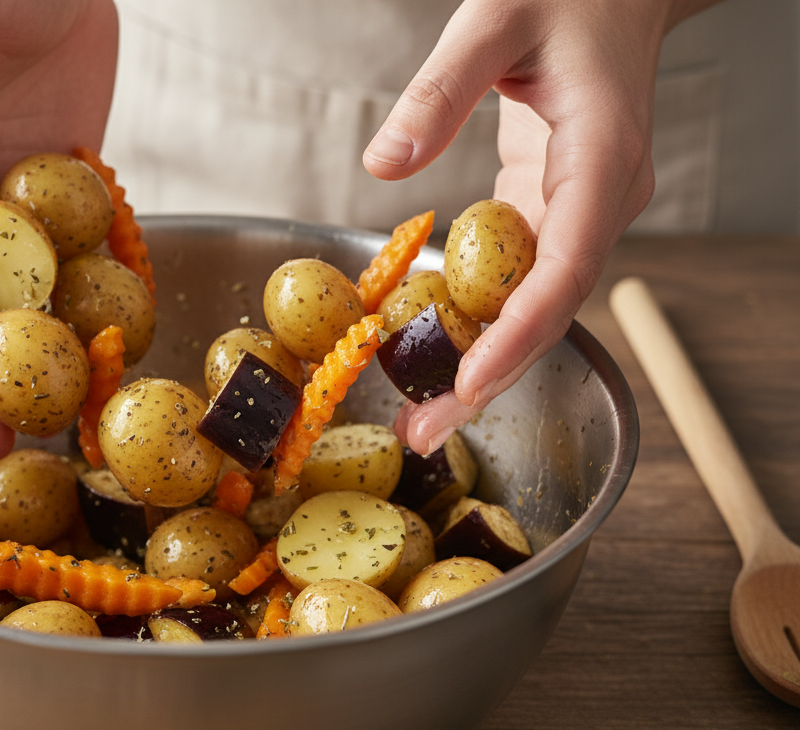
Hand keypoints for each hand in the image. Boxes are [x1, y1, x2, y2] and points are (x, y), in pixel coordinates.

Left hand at [363, 0, 716, 454]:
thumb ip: (440, 91)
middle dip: (490, 375)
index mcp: (602, 158)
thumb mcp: (496, 18)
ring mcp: (582, 209)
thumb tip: (382, 164)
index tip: (471, 381)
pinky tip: (428, 350)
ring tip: (419, 417)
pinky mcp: (554, 207)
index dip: (521, 331)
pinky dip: (476, 317)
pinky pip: (518, 276)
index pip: (568, 263)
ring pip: (535, 303)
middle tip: (425, 433)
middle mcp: (602, 198)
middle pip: (550, 307)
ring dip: (479, 361)